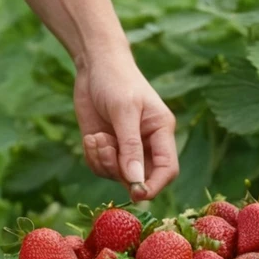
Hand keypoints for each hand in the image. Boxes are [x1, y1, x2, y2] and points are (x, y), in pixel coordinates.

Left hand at [74, 55, 178, 200]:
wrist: (95, 64)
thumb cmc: (116, 80)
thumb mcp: (124, 111)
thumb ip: (130, 147)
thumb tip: (136, 182)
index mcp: (161, 132)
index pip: (168, 170)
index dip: (155, 186)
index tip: (137, 193)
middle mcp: (146, 144)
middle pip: (141, 179)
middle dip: (121, 172)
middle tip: (105, 148)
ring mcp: (125, 148)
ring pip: (118, 176)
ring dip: (103, 162)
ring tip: (96, 138)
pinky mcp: (107, 148)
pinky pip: (101, 168)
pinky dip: (93, 157)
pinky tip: (90, 138)